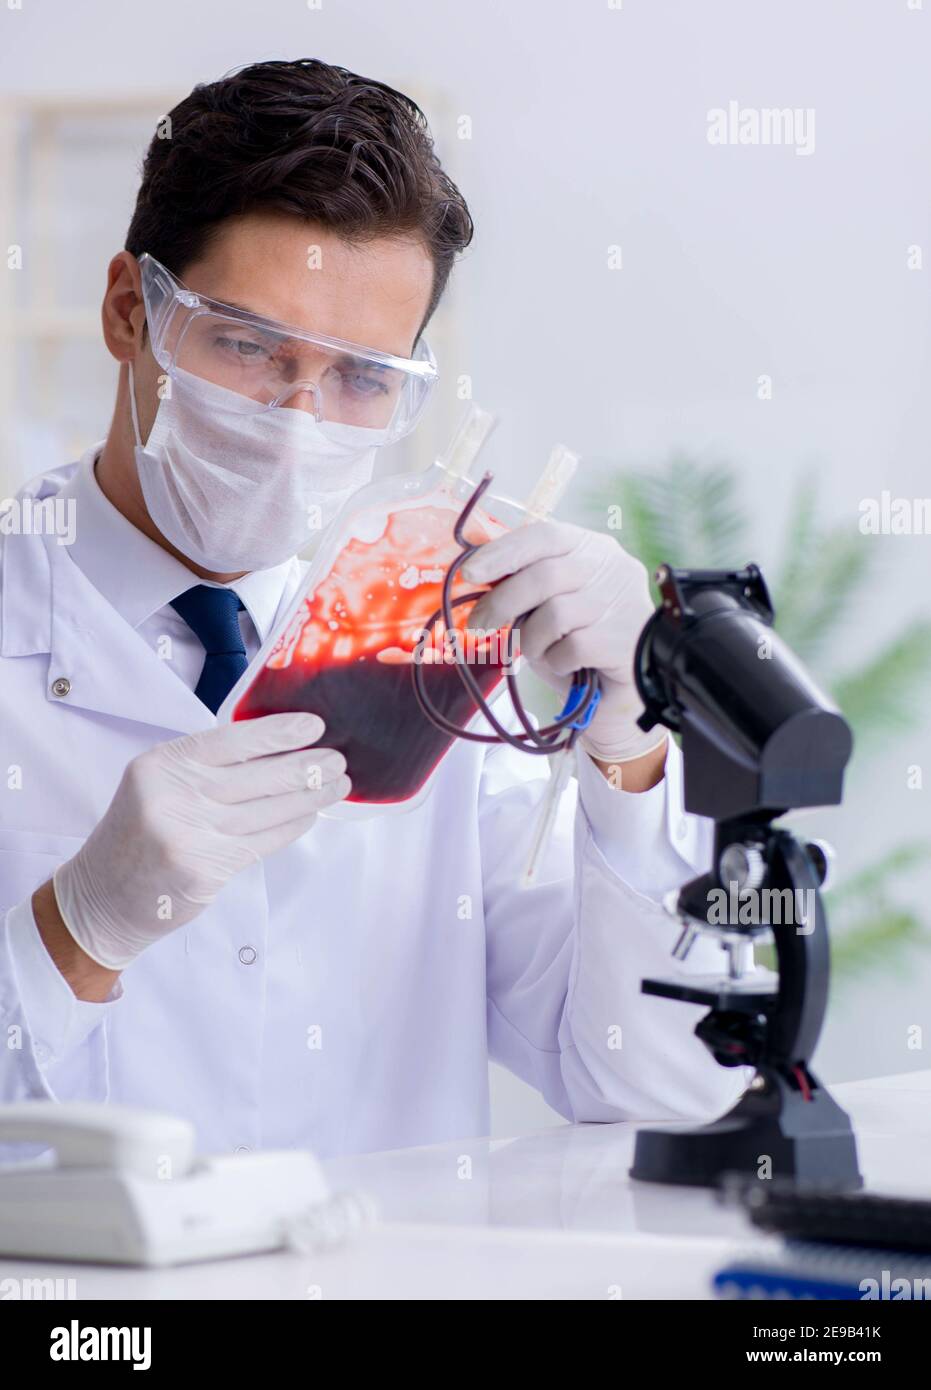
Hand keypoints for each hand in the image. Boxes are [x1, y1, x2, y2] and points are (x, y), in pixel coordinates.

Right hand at [52, 713, 349, 970]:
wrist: (102, 895)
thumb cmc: (139, 833)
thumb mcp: (156, 784)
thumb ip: (204, 767)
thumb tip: (276, 747)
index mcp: (161, 765)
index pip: (231, 740)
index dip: (277, 732)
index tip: (313, 726)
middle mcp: (173, 797)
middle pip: (257, 776)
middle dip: (306, 766)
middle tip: (338, 759)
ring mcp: (189, 835)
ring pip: (267, 810)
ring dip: (309, 797)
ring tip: (337, 785)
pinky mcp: (205, 869)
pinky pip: (263, 841)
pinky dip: (292, 826)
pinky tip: (310, 815)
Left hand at [462, 522, 666, 768]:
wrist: (621, 689)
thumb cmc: (577, 641)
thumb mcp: (547, 604)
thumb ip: (524, 585)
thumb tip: (476, 577)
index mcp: (592, 549)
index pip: (545, 536)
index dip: (503, 552)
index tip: (470, 573)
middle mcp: (613, 568)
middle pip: (545, 575)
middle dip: (502, 602)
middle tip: (479, 626)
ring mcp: (624, 603)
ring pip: (555, 614)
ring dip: (532, 640)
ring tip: (539, 653)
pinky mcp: (626, 641)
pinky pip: (571, 648)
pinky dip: (557, 662)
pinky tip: (566, 666)